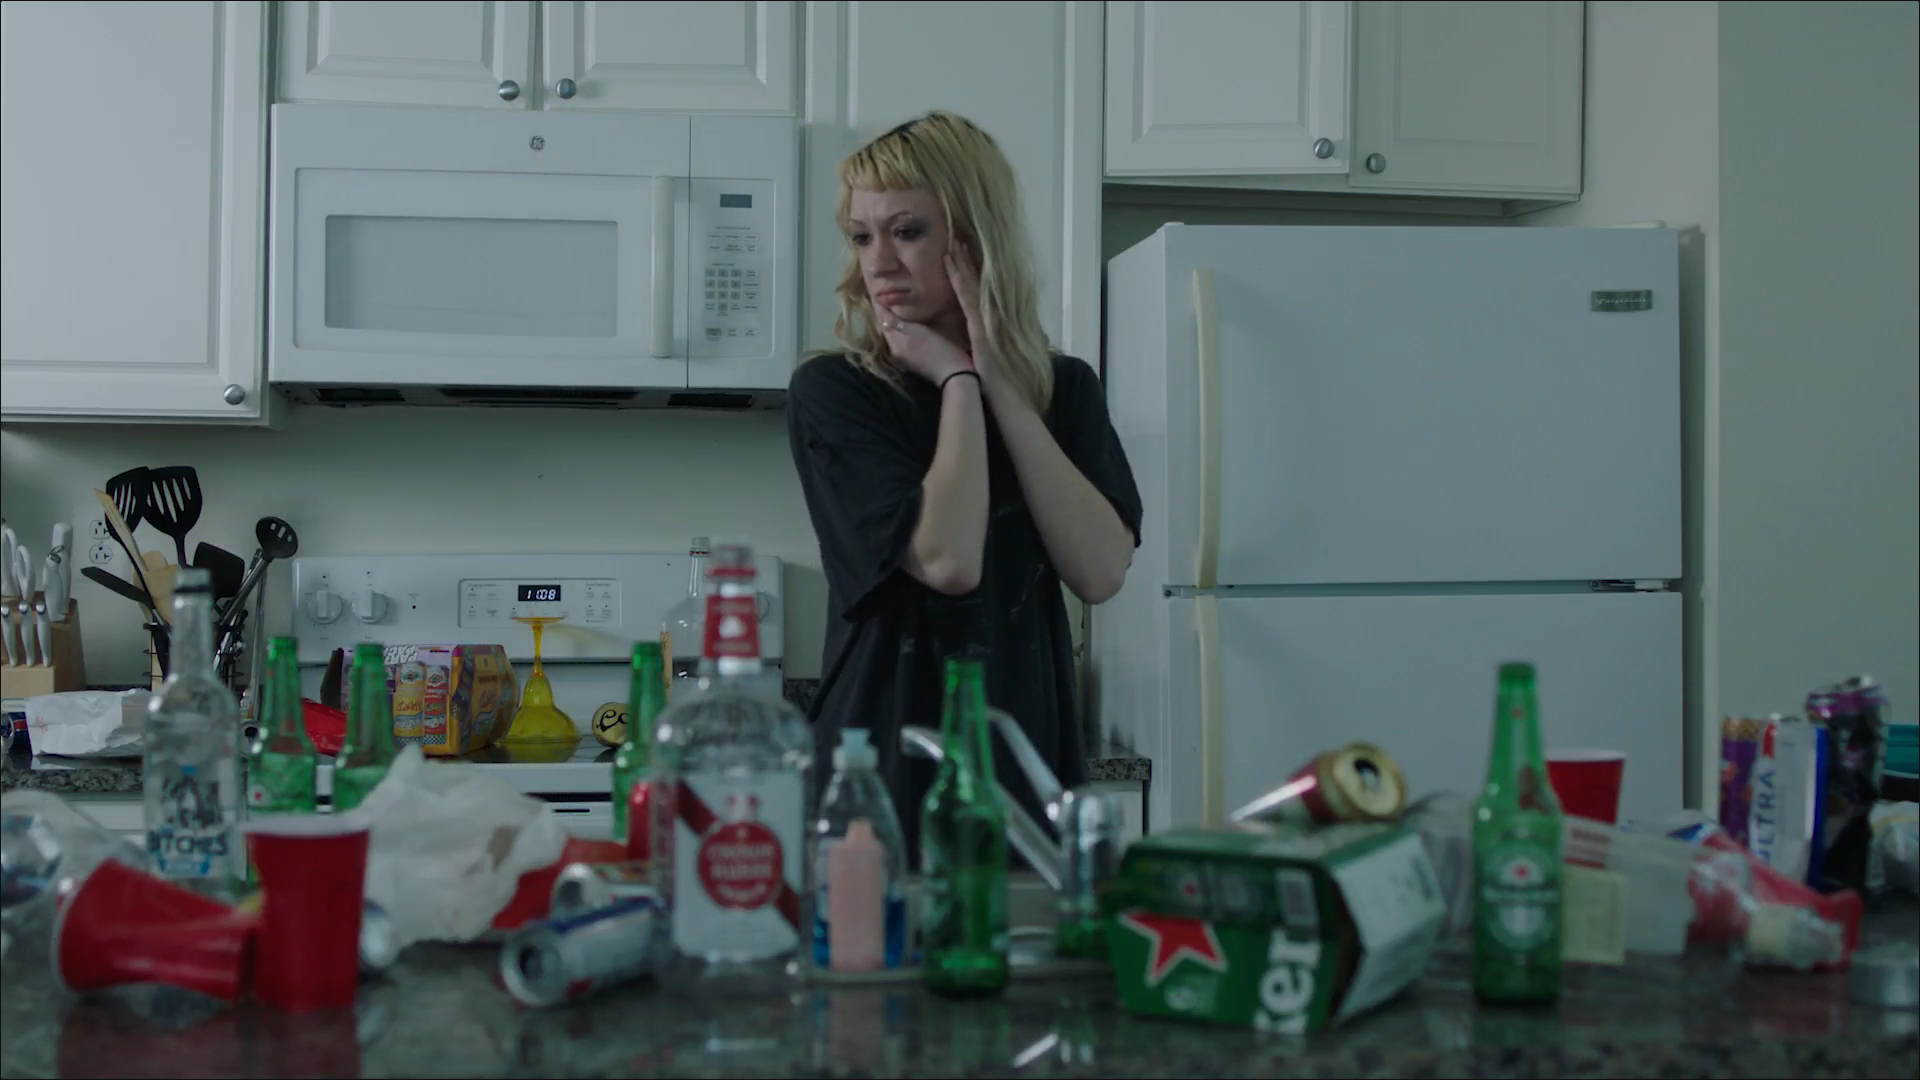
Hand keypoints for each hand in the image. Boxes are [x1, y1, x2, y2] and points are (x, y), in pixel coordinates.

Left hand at [875, 297, 973, 386]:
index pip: (882, 321)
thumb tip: (880, 310)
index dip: (880, 307)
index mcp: (894, 344)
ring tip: (894, 306)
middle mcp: (894, 352)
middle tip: (885, 296)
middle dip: (885, 314)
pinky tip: (906, 324)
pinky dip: (900, 331)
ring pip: (893, 335)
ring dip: (892, 322)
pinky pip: (901, 341)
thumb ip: (898, 323)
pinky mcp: (912, 361)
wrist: (954, 374)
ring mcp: (903, 357)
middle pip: (886, 329)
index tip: (877, 292)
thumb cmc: (938, 349)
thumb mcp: (917, 332)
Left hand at [944, 243, 1008, 401]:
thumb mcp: (984, 352)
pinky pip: (969, 302)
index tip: (960, 251)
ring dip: (963, 265)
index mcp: (985, 321)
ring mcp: (986, 321)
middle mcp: (988, 316)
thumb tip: (975, 327)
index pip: (974, 291)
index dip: (968, 270)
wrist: (1005, 393)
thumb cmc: (993, 378)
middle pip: (975, 283)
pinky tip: (953, 269)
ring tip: (954, 244)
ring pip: (972, 287)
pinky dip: (961, 285)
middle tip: (956, 237)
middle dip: (966, 260)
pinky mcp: (982, 328)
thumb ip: (981, 336)